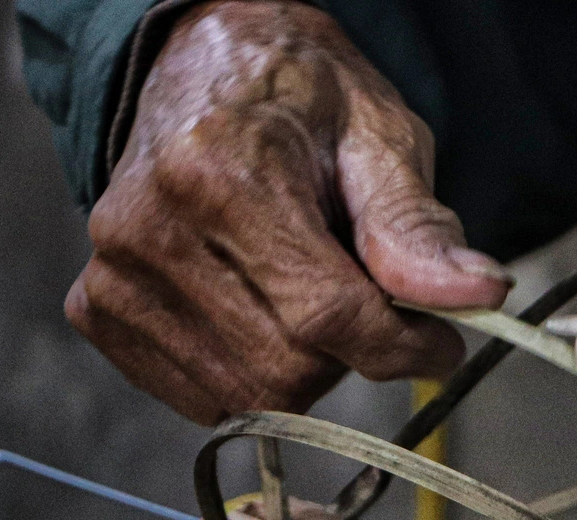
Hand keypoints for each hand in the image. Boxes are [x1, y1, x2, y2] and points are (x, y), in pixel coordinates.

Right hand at [67, 1, 510, 421]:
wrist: (198, 66)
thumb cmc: (294, 99)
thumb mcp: (375, 134)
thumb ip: (416, 226)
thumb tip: (477, 296)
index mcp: (217, 173)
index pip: (327, 316)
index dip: (401, 346)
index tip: (439, 341)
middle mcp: (150, 229)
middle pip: (288, 370)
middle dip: (346, 351)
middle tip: (358, 294)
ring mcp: (115, 276)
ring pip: (246, 396)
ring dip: (299, 365)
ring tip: (299, 288)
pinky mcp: (99, 310)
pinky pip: (201, 397)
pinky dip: (247, 372)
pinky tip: (254, 307)